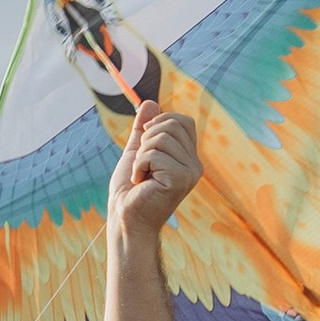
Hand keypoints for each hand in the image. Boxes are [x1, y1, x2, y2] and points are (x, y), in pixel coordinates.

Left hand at [107, 102, 199, 243]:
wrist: (125, 218)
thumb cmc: (130, 190)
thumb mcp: (136, 151)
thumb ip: (143, 129)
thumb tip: (150, 102)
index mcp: (188, 157)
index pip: (182, 121)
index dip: (159, 123)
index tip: (145, 144)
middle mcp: (194, 164)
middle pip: (172, 124)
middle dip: (147, 138)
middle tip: (142, 163)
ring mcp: (190, 173)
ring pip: (162, 138)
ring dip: (142, 155)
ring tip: (141, 175)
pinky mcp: (180, 180)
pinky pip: (154, 154)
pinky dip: (139, 165)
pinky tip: (140, 182)